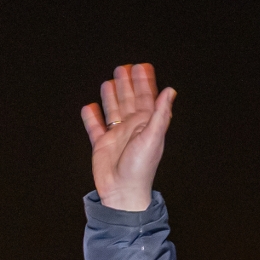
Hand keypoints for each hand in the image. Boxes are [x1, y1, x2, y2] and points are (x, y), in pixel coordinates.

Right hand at [81, 63, 174, 211]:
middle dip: (127, 84)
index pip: (146, 99)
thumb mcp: (153, 138)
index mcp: (146, 125)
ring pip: (113, 110)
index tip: (142, 67)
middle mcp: (132, 128)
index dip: (145, 83)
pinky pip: (95, 127)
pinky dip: (91, 118)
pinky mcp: (102, 145)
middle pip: (129, 101)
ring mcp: (116, 136)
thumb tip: (170, 91)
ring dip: (111, 96)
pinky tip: (89, 108)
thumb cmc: (140, 168)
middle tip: (123, 68)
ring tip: (109, 82)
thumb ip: (160, 114)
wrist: (123, 192)